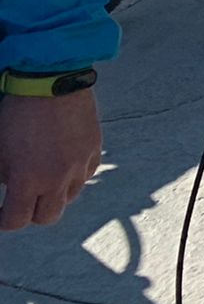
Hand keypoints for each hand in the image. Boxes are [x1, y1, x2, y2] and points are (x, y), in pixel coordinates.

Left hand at [0, 90, 101, 230]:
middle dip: (33, 213)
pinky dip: (75, 174)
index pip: (16, 221)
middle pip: (48, 217)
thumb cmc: (18, 114)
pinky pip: (87, 174)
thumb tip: (10, 187)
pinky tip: (64, 162)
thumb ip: (4, 176)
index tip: (2, 215)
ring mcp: (80, 164)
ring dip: (56, 194)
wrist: (51, 82)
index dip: (5, 221)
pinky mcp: (94, 148)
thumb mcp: (0, 150)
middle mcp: (58, 178)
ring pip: (70, 196)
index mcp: (29, 180)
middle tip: (24, 201)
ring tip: (46, 178)